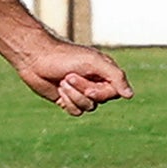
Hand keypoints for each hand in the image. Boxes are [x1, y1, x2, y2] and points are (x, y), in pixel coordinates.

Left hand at [10, 37, 132, 116]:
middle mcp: (95, 83)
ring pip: (88, 107)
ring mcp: (80, 92)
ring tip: (62, 81)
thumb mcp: (93, 62)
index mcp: (104, 72)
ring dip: (73, 96)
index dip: (102, 93)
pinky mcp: (67, 100)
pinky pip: (76, 111)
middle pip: (100, 100)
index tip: (89, 89)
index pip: (115, 92)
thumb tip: (130, 95)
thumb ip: (115, 76)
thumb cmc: (65, 56)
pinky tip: (58, 90)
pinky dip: (67, 102)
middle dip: (83, 91)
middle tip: (68, 76)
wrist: (36, 59)